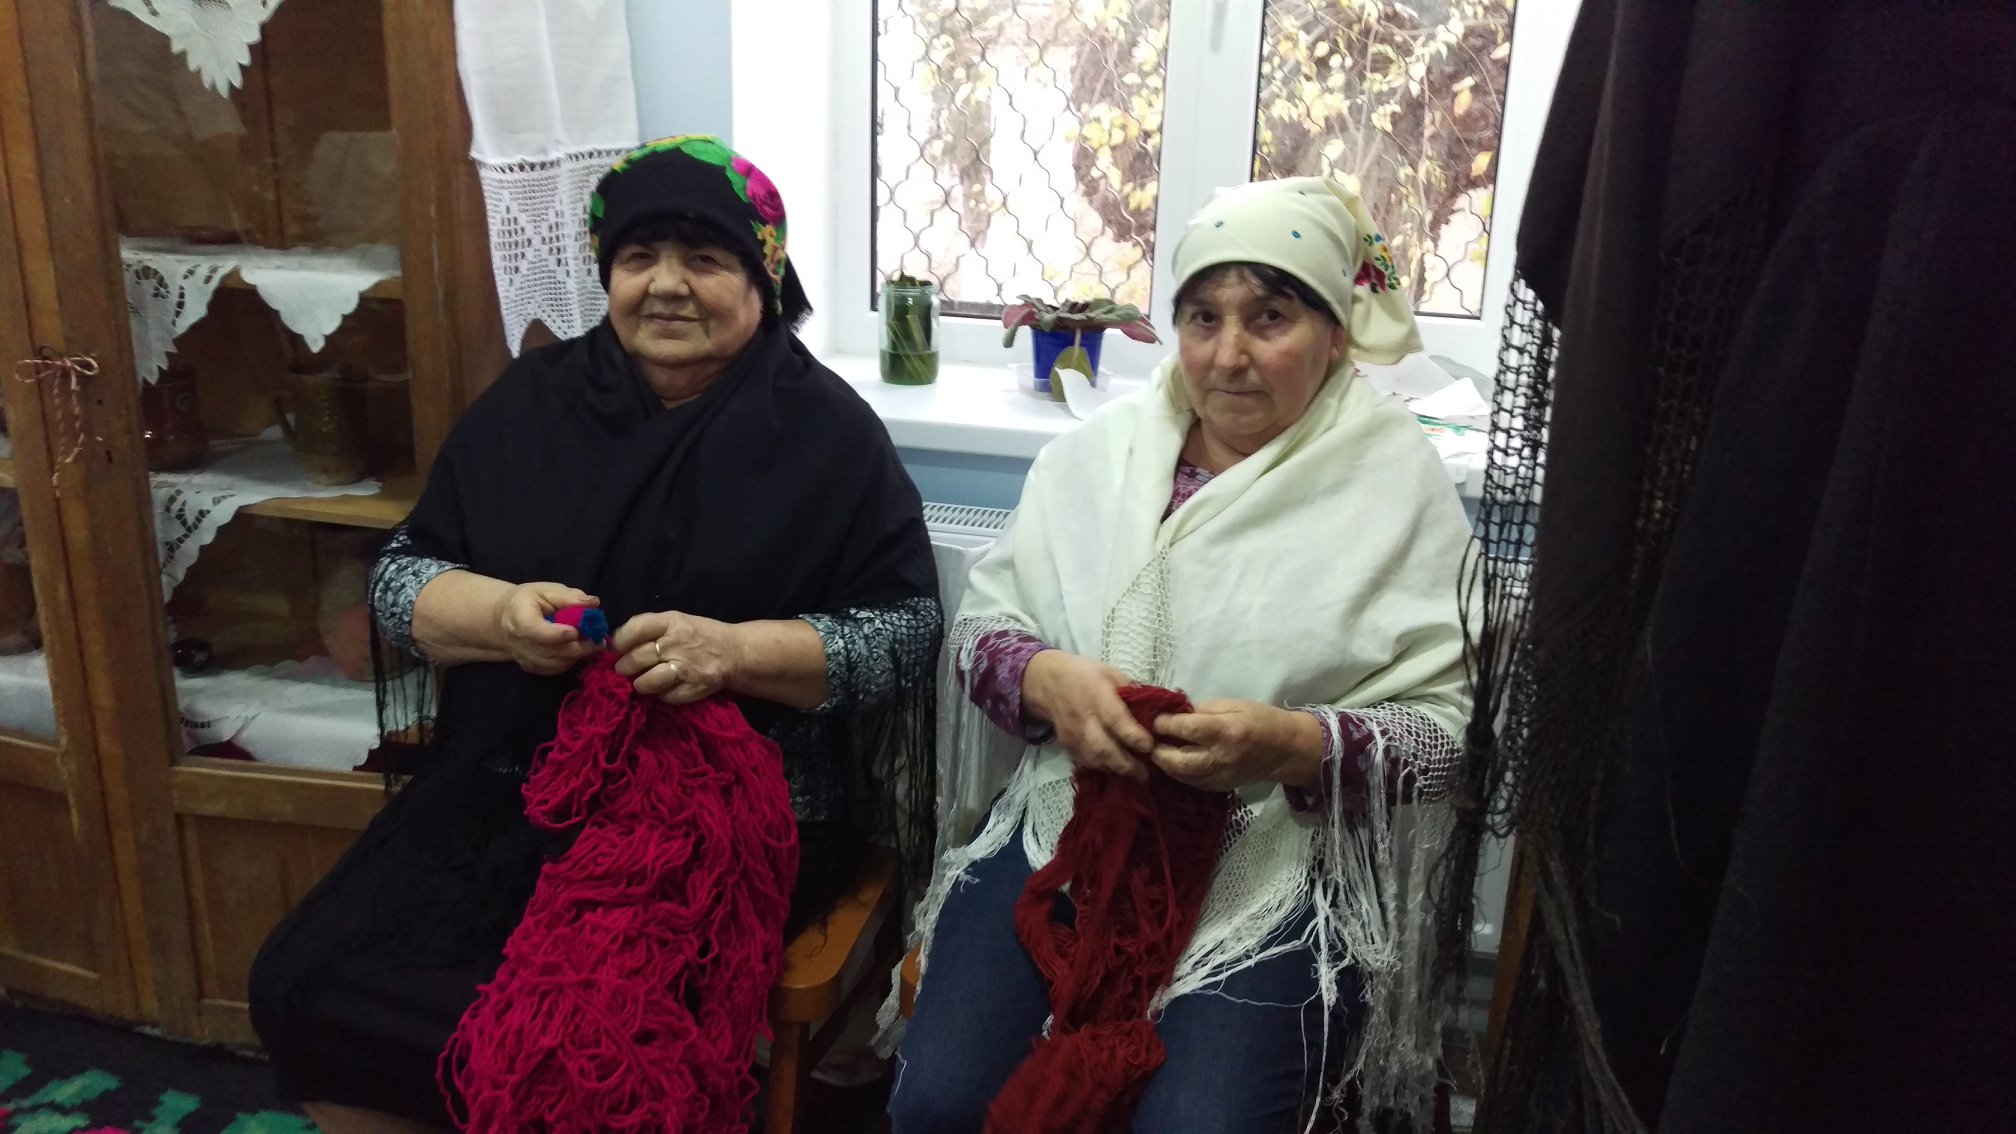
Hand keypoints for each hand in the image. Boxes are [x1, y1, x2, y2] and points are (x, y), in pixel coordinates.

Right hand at [491, 582, 600, 674]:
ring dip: (577, 655)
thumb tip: (593, 603)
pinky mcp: (530, 667)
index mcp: (519, 617)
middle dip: (578, 647)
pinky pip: (554, 669)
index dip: (557, 634)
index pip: (536, 631)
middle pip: (551, 651)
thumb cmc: (529, 601)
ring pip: (555, 663)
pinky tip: (578, 650)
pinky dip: (570, 661)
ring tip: (593, 644)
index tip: (577, 632)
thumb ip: (569, 597)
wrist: (505, 619)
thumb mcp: (546, 590)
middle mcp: (518, 641)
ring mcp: (523, 657)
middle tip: (598, 640)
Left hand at [612, 610, 745, 704]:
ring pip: (646, 682)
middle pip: (635, 659)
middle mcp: (677, 643)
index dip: (619, 642)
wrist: (735, 653)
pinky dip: (660, 695)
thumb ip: (648, 629)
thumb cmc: (699, 635)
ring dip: (640, 684)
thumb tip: (615, 646)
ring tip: (644, 681)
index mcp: (671, 622)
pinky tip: (665, 688)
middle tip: (627, 669)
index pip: (634, 629)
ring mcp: (686, 668)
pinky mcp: (694, 689)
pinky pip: (664, 697)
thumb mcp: (676, 622)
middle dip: (625, 667)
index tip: (618, 649)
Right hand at [1022, 650, 1152, 780]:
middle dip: (1126, 764)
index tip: (1150, 746)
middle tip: (1145, 774)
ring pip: (1094, 759)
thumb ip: (1131, 692)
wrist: (1048, 682)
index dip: (1134, 737)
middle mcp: (1084, 718)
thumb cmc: (1084, 675)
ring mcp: (1073, 734)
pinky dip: (1102, 768)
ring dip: (1116, 770)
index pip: (1116, 720)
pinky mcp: (1067, 745)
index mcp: (1097, 696)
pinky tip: (1115, 770)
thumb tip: (1152, 711)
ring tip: (1135, 775)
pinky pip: (1085, 762)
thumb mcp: (1111, 673)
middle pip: (1104, 747)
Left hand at [1150, 699, 1321, 792]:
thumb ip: (1201, 710)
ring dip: (1163, 764)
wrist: (1285, 749)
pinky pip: (1191, 783)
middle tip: (1146, 740)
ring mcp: (1221, 777)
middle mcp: (1222, 758)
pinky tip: (1171, 761)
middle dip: (1158, 751)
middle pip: (1179, 761)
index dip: (1165, 724)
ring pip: (1182, 776)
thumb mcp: (1232, 704)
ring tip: (1155, 750)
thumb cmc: (1259, 719)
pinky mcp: (1220, 788)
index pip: (1187, 729)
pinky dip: (1177, 773)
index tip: (1153, 718)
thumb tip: (1172, 714)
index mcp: (1227, 731)